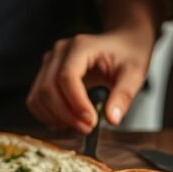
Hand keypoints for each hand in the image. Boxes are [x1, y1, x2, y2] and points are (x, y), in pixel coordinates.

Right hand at [27, 26, 155, 133]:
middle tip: (88, 129)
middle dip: (66, 115)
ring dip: (55, 117)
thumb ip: (123, 95)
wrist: (122, 42)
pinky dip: (47, 114)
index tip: (92, 122)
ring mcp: (49, 61)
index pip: (67, 77)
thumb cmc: (129, 55)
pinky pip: (37, 98)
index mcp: (81, 46)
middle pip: (48, 88)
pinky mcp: (46, 73)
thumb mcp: (135, 73)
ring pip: (39, 95)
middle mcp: (59, 52)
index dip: (76, 103)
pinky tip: (66, 122)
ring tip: (79, 126)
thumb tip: (112, 119)